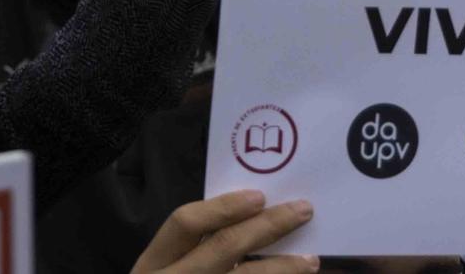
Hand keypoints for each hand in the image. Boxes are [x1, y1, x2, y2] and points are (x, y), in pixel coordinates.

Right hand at [131, 191, 316, 273]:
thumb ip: (194, 255)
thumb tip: (249, 223)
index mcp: (154, 266)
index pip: (185, 223)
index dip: (223, 207)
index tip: (259, 197)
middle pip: (225, 247)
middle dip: (269, 226)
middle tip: (302, 211)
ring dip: (284, 268)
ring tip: (310, 261)